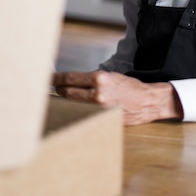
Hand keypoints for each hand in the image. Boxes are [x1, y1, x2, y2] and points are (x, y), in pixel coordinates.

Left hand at [52, 70, 182, 125]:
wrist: (147, 101)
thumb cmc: (129, 87)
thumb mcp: (110, 76)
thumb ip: (91, 80)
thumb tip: (72, 82)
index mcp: (99, 79)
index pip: (69, 78)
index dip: (55, 79)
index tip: (48, 79)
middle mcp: (98, 93)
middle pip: (67, 92)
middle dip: (59, 90)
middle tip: (54, 88)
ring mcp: (99, 108)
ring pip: (73, 104)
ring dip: (67, 101)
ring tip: (64, 98)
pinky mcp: (102, 119)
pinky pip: (84, 114)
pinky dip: (78, 111)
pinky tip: (76, 109)